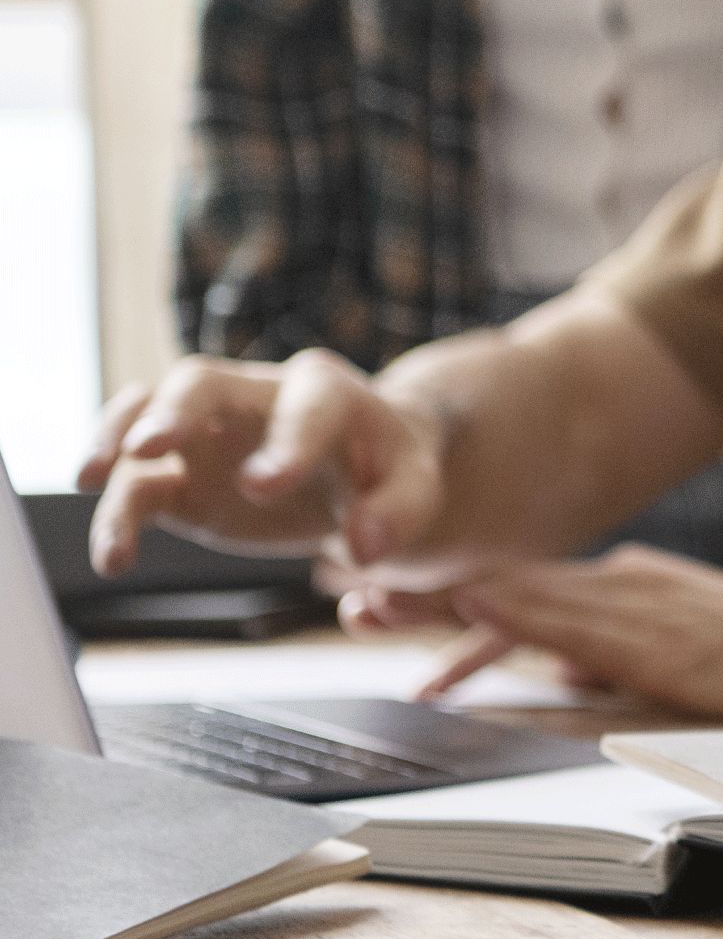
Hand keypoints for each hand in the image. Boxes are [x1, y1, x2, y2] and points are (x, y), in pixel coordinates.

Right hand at [79, 349, 445, 576]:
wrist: (364, 474)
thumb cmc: (392, 470)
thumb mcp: (415, 487)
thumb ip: (397, 512)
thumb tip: (364, 545)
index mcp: (325, 391)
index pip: (306, 403)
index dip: (286, 440)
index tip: (266, 486)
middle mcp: (256, 397)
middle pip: (200, 381)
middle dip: (172, 410)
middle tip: (146, 447)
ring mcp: (211, 432)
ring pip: (147, 416)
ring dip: (115, 443)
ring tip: (90, 481)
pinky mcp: (183, 477)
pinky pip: (137, 484)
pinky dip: (117, 513)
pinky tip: (114, 557)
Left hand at [392, 544, 722, 720]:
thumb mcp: (678, 657)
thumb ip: (614, 662)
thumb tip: (553, 682)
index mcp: (627, 585)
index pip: (522, 585)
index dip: (450, 589)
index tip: (383, 590)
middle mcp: (626, 584)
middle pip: (509, 584)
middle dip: (428, 592)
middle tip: (349, 590)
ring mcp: (644, 609)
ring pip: (528, 601)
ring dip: (448, 606)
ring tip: (378, 608)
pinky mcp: (663, 643)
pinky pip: (577, 631)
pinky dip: (521, 620)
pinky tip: (477, 614)